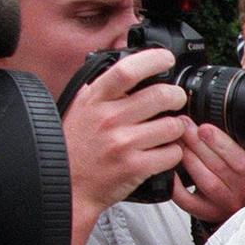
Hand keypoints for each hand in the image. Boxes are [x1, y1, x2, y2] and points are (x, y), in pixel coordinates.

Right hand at [62, 48, 187, 217]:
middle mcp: (109, 119)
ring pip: (171, 126)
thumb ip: (102, 87)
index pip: (127, 70)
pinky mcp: (135, 167)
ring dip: (178, 127)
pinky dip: (175, 152)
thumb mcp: (80, 107)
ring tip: (171, 129)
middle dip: (176, 96)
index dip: (153, 60)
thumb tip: (127, 63)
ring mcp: (123, 143)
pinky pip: (171, 153)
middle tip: (176, 100)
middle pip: (159, 96)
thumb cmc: (75, 147)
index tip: (166, 59)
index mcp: (95, 100)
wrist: (66, 185)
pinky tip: (165, 151)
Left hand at [172, 118, 244, 221]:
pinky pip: (190, 203)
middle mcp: (242, 189)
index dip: (221, 143)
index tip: (204, 127)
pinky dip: (178, 188)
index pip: (242, 160)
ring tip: (177, 143)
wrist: (231, 199)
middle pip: (220, 168)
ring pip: (208, 183)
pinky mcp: (206, 212)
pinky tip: (170, 173)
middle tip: (183, 127)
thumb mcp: (240, 150)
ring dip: (190, 160)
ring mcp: (224, 203)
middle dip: (198, 144)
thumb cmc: (233, 170)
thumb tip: (201, 113)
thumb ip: (228, 136)